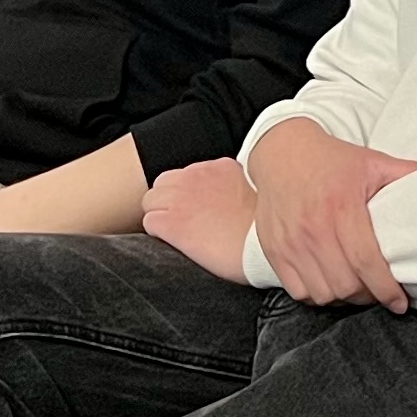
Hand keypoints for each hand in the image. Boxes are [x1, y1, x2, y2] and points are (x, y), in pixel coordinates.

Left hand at [140, 158, 256, 281]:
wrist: (263, 248)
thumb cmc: (266, 230)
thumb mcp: (261, 195)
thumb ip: (241, 189)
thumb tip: (237, 199)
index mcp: (219, 168)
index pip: (187, 175)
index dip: (188, 195)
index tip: (198, 211)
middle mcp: (196, 177)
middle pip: (163, 185)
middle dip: (168, 203)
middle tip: (185, 224)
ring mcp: (180, 198)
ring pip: (151, 202)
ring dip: (160, 216)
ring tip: (179, 236)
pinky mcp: (171, 222)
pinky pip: (150, 223)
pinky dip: (158, 234)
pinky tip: (176, 245)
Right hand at [245, 124, 416, 309]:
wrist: (282, 152)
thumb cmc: (332, 160)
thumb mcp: (373, 161)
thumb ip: (407, 174)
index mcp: (341, 207)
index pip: (366, 261)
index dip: (386, 289)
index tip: (400, 302)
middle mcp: (313, 228)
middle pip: (345, 285)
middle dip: (368, 296)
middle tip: (380, 292)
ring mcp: (291, 242)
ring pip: (322, 293)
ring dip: (343, 298)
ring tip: (357, 289)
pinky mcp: (275, 251)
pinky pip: (298, 291)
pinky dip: (316, 295)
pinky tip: (330, 283)